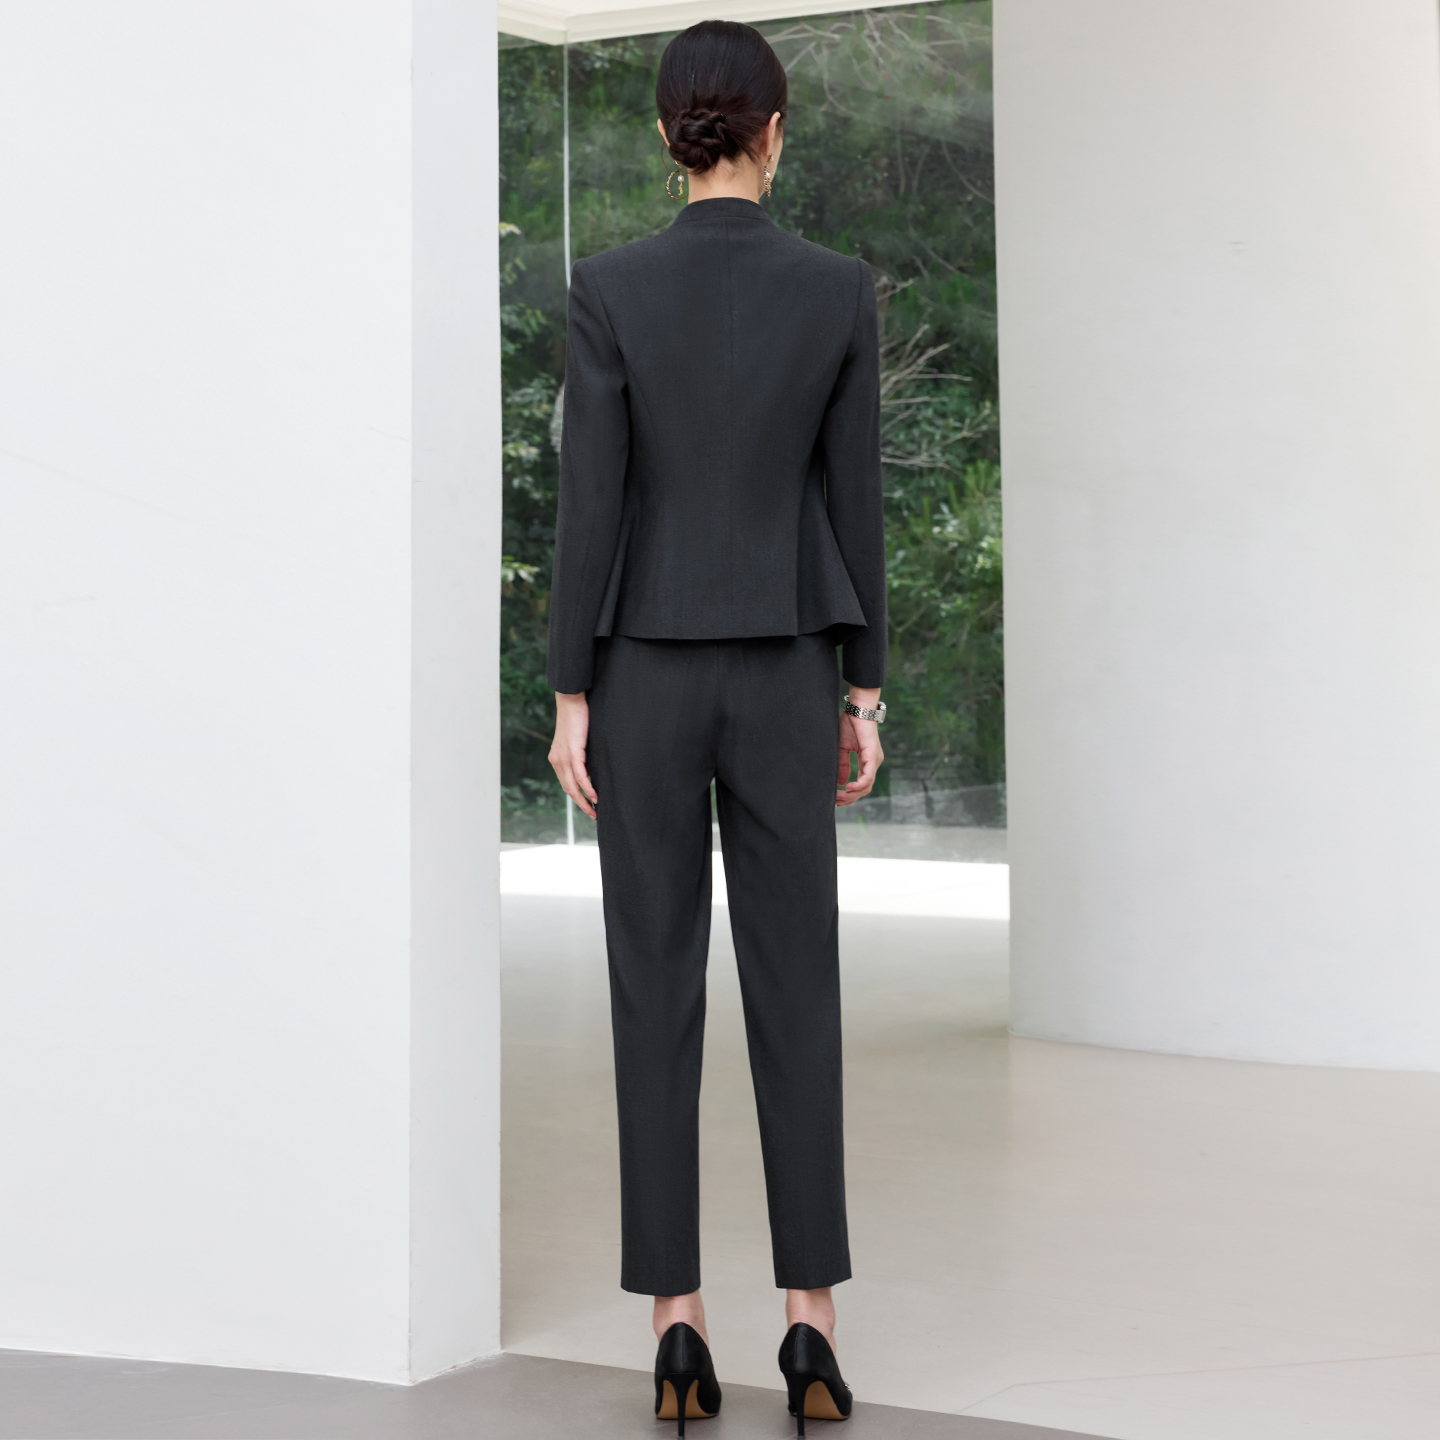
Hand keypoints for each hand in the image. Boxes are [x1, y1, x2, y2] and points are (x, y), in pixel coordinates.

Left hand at [549, 691, 597, 819]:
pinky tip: (595, 796)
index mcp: (557, 759)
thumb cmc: (578, 718)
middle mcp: (557, 761)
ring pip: (573, 786)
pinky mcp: (572, 752)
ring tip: (595, 810)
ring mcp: (563, 757)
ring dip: (584, 801)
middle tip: (593, 815)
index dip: (577, 798)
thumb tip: (592, 770)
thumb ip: (582, 757)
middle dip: (581, 805)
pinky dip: (588, 787)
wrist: (571, 701)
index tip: (588, 807)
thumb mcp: (578, 742)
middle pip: (568, 790)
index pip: (566, 784)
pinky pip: (580, 775)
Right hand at [836, 689, 883, 806]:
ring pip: (867, 786)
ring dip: (852, 794)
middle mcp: (874, 763)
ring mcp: (875, 760)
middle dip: (850, 798)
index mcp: (868, 761)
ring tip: (839, 796)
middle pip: (865, 789)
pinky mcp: (872, 756)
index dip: (850, 794)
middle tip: (836, 802)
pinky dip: (858, 785)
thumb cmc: (850, 724)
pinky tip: (848, 788)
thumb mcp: (842, 748)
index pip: (862, 784)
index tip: (837, 799)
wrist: (857, 709)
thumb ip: (843, 765)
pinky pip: (868, 777)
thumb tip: (841, 782)